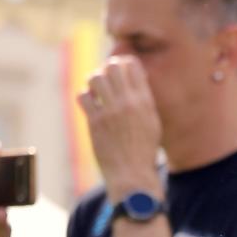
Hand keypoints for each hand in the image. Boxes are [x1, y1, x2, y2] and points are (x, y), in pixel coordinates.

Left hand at [79, 56, 162, 193]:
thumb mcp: (152, 122)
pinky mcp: (94, 121)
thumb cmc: (144, 150)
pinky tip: (90, 103)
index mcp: (145, 101)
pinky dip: (85, 96)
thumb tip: (134, 82)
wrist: (132, 173)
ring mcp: (110, 111)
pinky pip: (83, 96)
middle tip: (107, 77)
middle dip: (108, 69)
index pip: (133, 66)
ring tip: (97, 89)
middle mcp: (128, 103)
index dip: (125, 63)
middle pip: (112, 67)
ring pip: (95, 78)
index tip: (121, 70)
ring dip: (94, 80)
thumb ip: (144, 101)